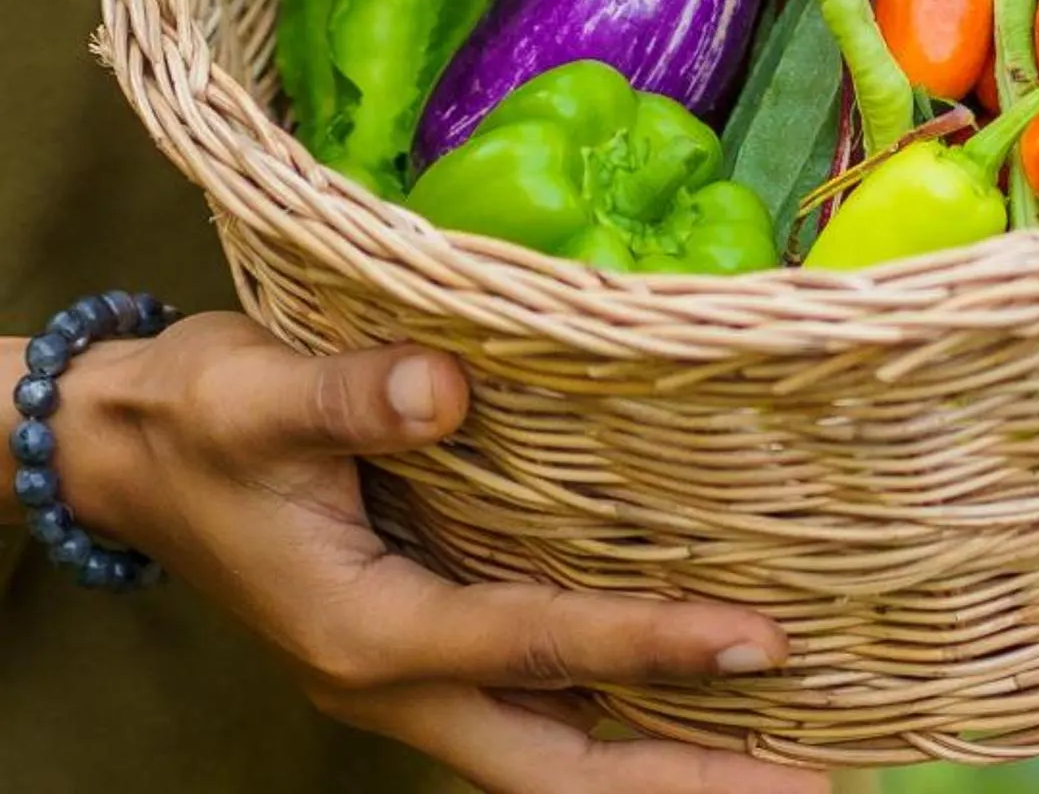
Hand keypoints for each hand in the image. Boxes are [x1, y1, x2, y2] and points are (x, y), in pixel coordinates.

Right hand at [52, 312, 824, 793]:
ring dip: (661, 768)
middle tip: (818, 787)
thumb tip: (443, 385)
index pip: (536, 644)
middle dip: (686, 785)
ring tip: (786, 765)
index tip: (760, 639)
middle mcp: (396, 681)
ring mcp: (409, 678)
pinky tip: (689, 700)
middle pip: (563, 766)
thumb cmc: (195, 414)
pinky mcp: (420, 648)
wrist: (122, 449)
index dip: (649, 642)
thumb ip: (349, 396)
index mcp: (367, 633)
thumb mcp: (254, 393)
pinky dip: (616, 717)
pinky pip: (536, 708)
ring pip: (554, 754)